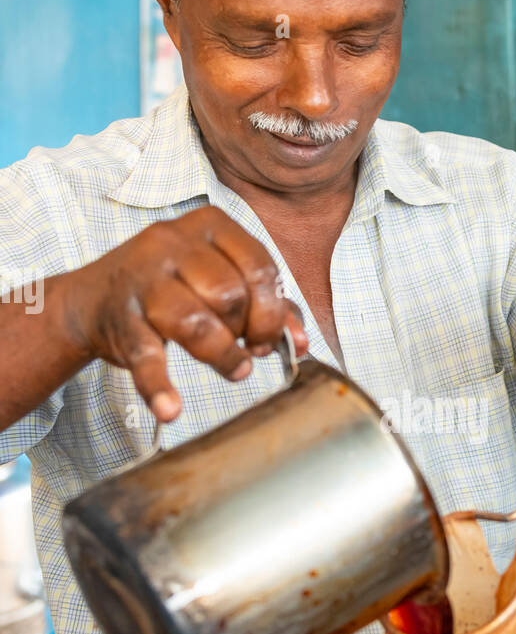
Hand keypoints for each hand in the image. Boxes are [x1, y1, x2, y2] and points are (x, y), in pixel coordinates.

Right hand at [67, 207, 307, 421]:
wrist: (94, 300)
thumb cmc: (173, 287)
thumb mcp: (220, 279)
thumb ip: (267, 305)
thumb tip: (302, 342)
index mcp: (209, 225)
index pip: (260, 267)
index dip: (273, 311)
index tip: (266, 336)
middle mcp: (172, 242)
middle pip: (230, 295)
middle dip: (247, 332)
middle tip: (246, 350)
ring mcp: (142, 280)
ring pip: (195, 322)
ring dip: (222, 356)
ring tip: (233, 368)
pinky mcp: (121, 320)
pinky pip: (146, 356)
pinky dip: (159, 387)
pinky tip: (170, 409)